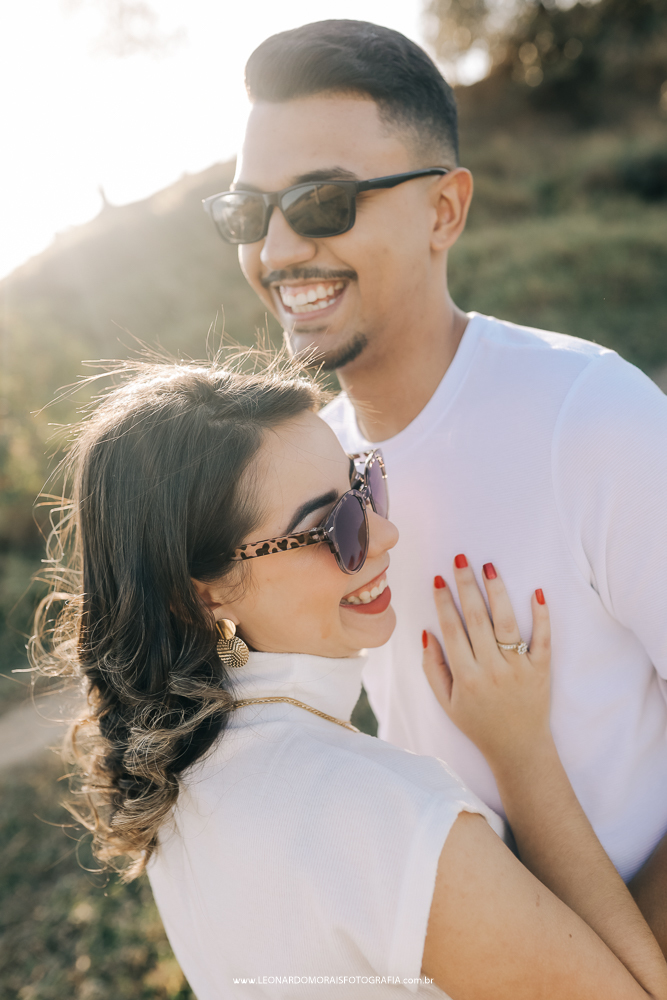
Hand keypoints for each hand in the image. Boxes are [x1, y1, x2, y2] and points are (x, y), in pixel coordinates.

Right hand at [422, 558, 551, 774]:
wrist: (519, 749)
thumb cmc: (479, 724)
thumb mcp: (446, 702)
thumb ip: (433, 668)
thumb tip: (427, 633)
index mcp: (467, 677)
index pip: (452, 630)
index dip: (444, 602)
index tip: (438, 578)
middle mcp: (492, 669)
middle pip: (477, 619)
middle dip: (466, 586)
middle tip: (460, 560)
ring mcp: (519, 668)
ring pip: (507, 622)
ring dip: (497, 591)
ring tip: (488, 567)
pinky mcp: (542, 669)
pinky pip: (544, 638)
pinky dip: (542, 615)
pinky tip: (536, 590)